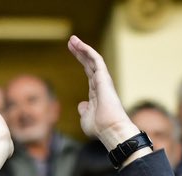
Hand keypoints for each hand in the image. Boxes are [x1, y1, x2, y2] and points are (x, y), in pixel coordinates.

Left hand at [67, 36, 138, 151]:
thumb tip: (82, 104)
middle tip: (71, 41)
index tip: (73, 51)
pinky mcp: (104, 78)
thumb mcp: (86, 119)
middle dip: (80, 52)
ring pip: (93, 59)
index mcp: (97, 93)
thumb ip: (84, 110)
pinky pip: (96, 60)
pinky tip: (80, 45)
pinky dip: (88, 51)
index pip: (88, 72)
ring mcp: (103, 80)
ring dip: (83, 48)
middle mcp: (101, 85)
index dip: (81, 61)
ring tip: (72, 39)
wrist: (110, 130)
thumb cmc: (100, 128)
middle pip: (89, 64)